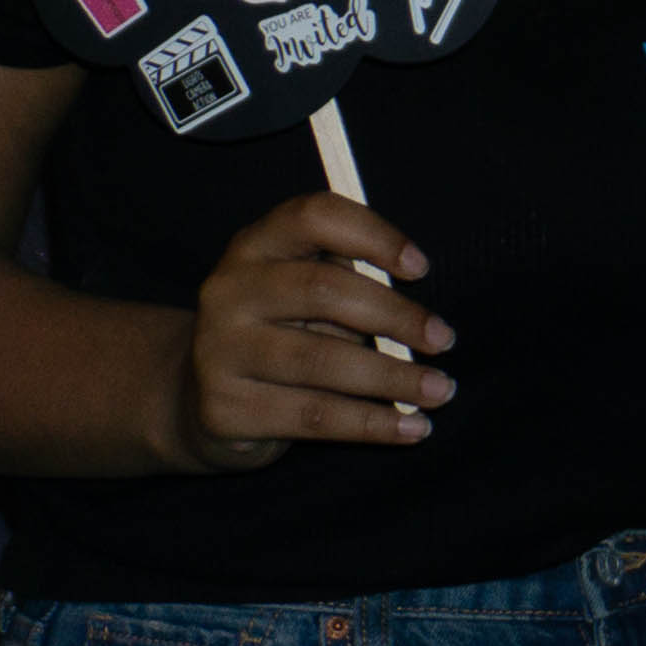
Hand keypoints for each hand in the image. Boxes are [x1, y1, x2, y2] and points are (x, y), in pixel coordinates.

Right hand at [161, 192, 453, 470]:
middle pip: (323, 289)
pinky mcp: (224, 409)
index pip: (314, 217)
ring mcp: (219, 350)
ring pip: (322, 360)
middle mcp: (228, 291)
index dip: (373, 235)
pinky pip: (313, 416)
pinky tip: (411, 428)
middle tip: (444, 339)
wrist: (201, 399)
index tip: (421, 268)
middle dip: (395, 316)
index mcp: (255, 245)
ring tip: (441, 390)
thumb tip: (419, 319)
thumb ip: (350, 285)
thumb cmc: (281, 333)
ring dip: (393, 378)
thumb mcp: (304, 295)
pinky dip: (371, 424)